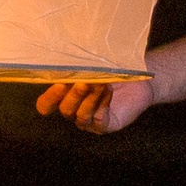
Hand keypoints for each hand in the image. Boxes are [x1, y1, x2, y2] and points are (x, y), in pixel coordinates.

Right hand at [35, 76, 153, 134]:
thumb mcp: (91, 66)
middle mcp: (74, 112)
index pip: (45, 106)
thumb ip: (77, 67)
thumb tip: (65, 60)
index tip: (59, 83)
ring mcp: (89, 122)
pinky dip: (102, 104)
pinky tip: (109, 91)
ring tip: (101, 83)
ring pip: (80, 116)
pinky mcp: (105, 126)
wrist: (140, 80)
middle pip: (64, 110)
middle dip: (73, 95)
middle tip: (83, 81)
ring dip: (90, 98)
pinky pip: (99, 119)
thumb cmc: (111, 71)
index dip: (49, 98)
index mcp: (64, 98)